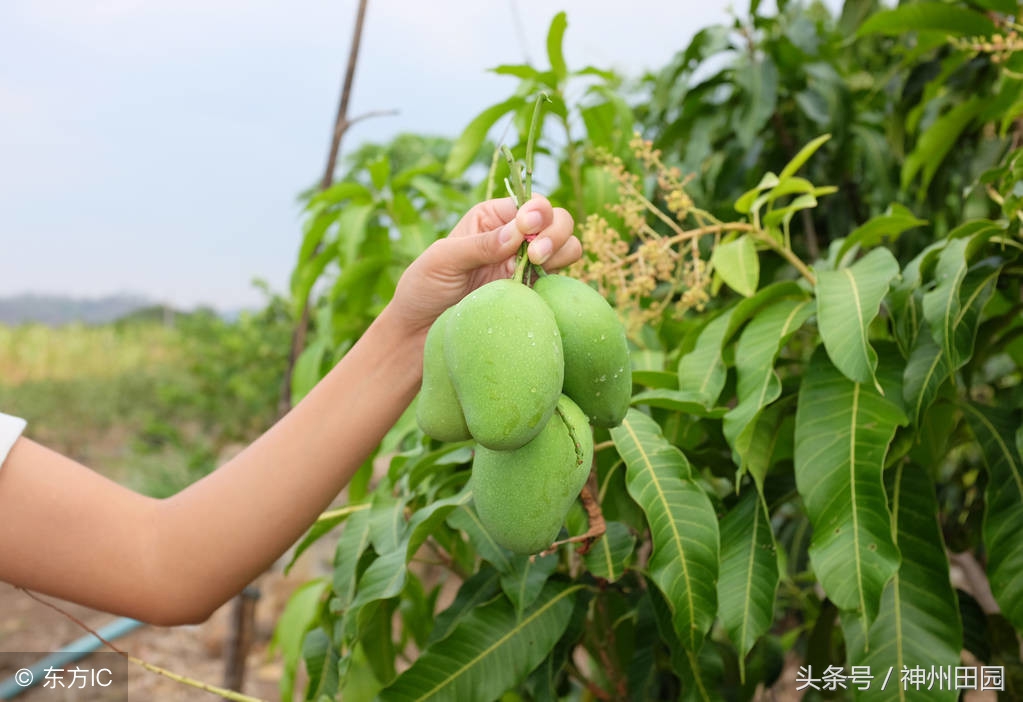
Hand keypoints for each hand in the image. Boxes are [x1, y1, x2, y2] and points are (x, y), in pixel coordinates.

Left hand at [390, 195, 579, 336]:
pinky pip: (560, 281)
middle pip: (557, 220)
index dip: (537, 211)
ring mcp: (526, 267)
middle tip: (536, 254)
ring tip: (538, 265)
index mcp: (492, 219)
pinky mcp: (532, 294)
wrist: (421, 332)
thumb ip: (480, 244)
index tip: (527, 228)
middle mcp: (514, 238)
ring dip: (562, 251)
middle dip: (555, 231)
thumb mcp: (443, 260)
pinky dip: (560, 279)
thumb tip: (518, 232)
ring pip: (567, 247)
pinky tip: (539, 289)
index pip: (530, 203)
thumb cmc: (424, 289)